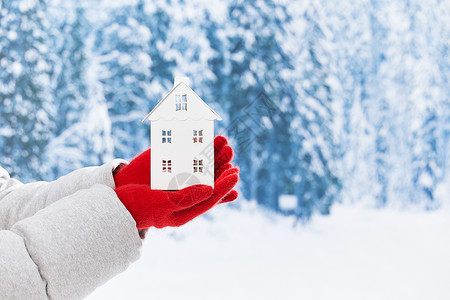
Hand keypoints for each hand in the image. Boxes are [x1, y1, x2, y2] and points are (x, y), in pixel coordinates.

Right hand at [113, 136, 238, 228]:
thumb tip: (211, 189)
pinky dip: (194, 146)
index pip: (211, 195)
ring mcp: (176, 178)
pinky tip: (205, 137)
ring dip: (211, 153)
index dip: (224, 184)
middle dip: (220, 164)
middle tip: (230, 151)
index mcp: (187, 207)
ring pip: (198, 165)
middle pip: (207, 178)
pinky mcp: (167, 165)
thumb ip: (187, 197)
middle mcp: (184, 192)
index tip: (235, 173)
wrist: (116, 200)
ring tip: (223, 141)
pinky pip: (183, 155)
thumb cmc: (138, 206)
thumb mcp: (163, 203)